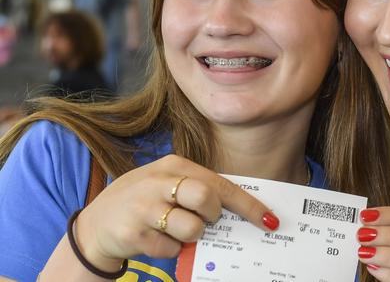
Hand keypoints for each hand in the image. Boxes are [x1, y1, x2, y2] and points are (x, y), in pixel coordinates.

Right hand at [74, 154, 277, 271]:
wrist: (95, 224)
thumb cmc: (143, 202)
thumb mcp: (168, 185)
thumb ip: (197, 190)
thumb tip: (238, 209)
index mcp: (173, 166)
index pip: (220, 183)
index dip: (248, 204)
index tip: (269, 220)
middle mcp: (159, 182)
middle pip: (206, 199)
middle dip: (213, 215)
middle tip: (205, 219)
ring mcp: (144, 207)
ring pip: (192, 228)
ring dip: (191, 235)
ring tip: (175, 229)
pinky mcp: (134, 234)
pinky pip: (171, 248)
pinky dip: (171, 249)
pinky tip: (156, 239)